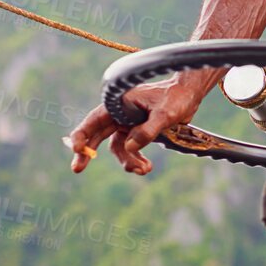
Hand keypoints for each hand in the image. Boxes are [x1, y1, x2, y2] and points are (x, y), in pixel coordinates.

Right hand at [63, 78, 207, 176]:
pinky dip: (136, 159)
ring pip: (117, 147)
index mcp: (120, 103)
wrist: (188, 96)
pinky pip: (130, 150)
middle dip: (88, 153)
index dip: (82, 134)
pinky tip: (147, 167)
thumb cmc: (175, 98)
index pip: (95, 119)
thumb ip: (147, 130)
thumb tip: (129, 146)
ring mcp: (127, 124)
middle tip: (76, 169)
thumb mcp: (165, 114)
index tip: (77, 149)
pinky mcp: (136, 132)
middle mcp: (119, 114)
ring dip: (127, 161)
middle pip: (97, 135)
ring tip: (145, 170)